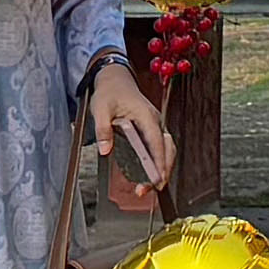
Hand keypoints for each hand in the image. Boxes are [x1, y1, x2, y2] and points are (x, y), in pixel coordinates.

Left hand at [81, 60, 172, 214]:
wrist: (116, 80)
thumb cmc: (110, 93)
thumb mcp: (100, 109)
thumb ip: (103, 130)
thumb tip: (105, 151)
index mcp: (146, 115)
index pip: (156, 141)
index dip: (159, 161)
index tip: (158, 178)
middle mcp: (155, 121)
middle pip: (168, 148)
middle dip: (164, 169)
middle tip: (154, 188)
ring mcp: (155, 126)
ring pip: (167, 149)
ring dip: (162, 168)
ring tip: (151, 186)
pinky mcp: (152, 130)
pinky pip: (160, 148)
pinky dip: (158, 162)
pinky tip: (149, 175)